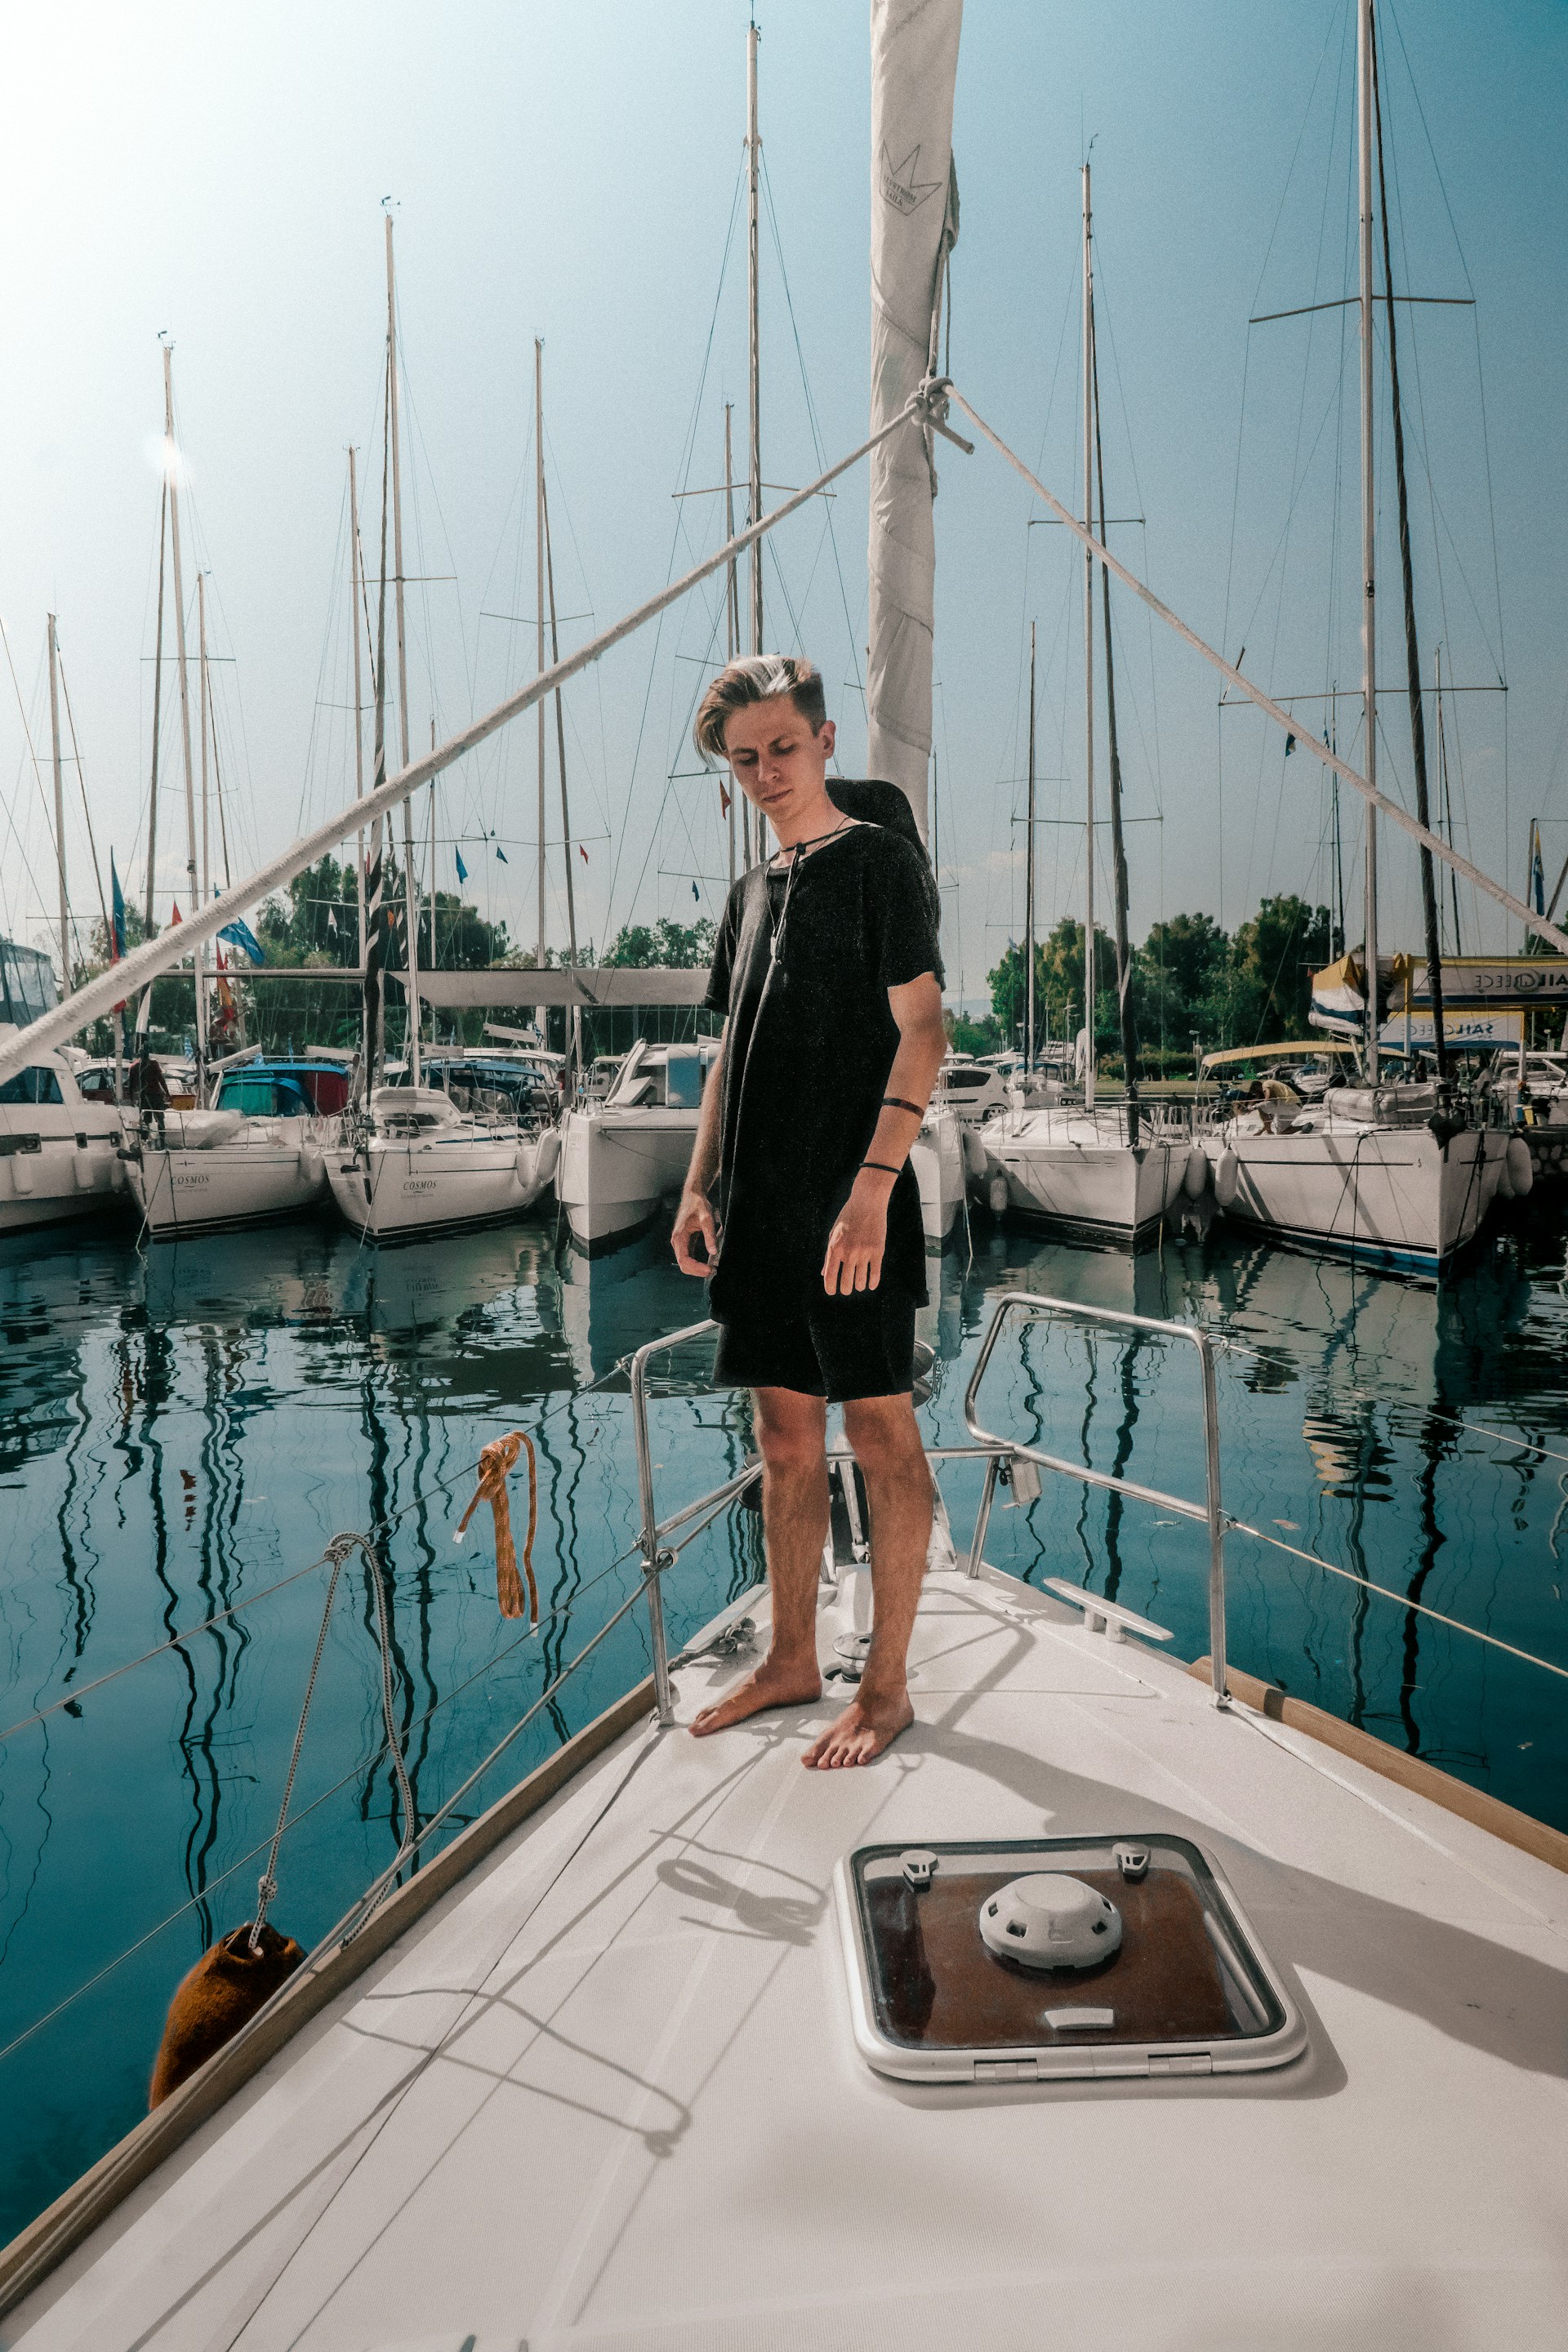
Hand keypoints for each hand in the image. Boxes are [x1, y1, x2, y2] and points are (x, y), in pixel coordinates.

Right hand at [672, 1188, 719, 1275]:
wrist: (693, 1195)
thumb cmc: (699, 1205)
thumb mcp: (707, 1218)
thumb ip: (710, 1235)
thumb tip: (713, 1252)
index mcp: (679, 1237)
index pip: (684, 1260)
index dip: (696, 1268)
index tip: (710, 1269)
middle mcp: (676, 1242)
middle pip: (683, 1265)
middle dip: (697, 1271)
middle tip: (713, 1270)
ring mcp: (679, 1243)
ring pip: (685, 1263)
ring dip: (697, 1268)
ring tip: (712, 1268)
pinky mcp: (684, 1242)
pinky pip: (688, 1257)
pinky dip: (696, 1263)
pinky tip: (707, 1263)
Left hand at [822, 1171, 891, 1294]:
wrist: (867, 1202)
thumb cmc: (848, 1217)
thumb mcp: (833, 1234)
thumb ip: (829, 1255)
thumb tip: (824, 1274)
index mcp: (835, 1248)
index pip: (830, 1277)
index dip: (830, 1288)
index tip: (832, 1292)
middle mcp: (848, 1252)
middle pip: (846, 1283)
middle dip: (845, 1290)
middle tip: (846, 1289)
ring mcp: (864, 1252)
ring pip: (861, 1281)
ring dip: (859, 1286)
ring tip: (859, 1285)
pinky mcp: (878, 1251)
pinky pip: (875, 1274)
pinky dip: (872, 1283)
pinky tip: (871, 1285)